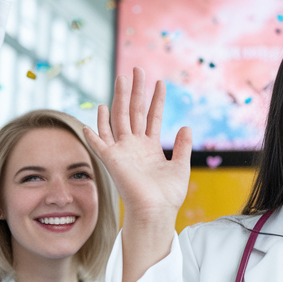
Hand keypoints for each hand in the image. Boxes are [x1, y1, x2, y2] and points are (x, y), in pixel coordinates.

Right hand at [84, 68, 191, 225]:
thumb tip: (186, 126)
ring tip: (122, 78)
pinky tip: (97, 111)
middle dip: (136, 90)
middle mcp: (134, 146)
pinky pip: (100, 141)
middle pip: (134, 111)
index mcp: (150, 147)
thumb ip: (182, 146)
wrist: (156, 212)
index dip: (156, 100)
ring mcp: (122, 151)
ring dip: (119, 98)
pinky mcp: (112, 160)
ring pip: (119, 118)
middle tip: (138, 68)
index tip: (161, 82)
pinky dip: (95, 129)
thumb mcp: (181, 166)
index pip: (152, 116)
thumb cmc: (168, 196)